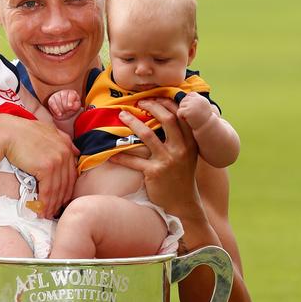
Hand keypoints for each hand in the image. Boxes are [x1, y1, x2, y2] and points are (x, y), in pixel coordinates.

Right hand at [3, 117, 76, 218]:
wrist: (7, 133)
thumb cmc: (22, 132)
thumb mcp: (46, 130)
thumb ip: (61, 139)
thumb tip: (75, 151)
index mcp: (66, 144)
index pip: (71, 173)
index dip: (66, 189)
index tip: (61, 199)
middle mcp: (65, 152)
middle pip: (66, 183)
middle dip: (61, 200)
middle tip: (55, 211)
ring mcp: (57, 160)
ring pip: (58, 189)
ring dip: (52, 205)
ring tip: (47, 215)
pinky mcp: (47, 167)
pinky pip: (48, 190)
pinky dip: (45, 203)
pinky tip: (41, 211)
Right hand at [47, 89, 81, 119]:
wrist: (66, 112)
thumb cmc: (72, 108)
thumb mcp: (76, 107)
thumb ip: (75, 106)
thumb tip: (70, 106)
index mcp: (72, 93)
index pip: (71, 95)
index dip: (70, 100)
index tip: (70, 106)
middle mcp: (64, 92)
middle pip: (63, 98)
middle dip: (65, 107)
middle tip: (67, 112)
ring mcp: (56, 95)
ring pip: (58, 101)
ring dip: (61, 109)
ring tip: (64, 113)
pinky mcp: (51, 99)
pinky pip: (52, 103)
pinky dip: (55, 109)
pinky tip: (59, 114)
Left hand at [109, 98, 201, 217]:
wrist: (183, 203)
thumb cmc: (182, 176)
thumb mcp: (187, 155)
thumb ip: (180, 137)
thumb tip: (166, 115)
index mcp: (190, 142)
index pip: (180, 116)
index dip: (166, 103)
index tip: (153, 97)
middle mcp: (181, 149)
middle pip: (166, 120)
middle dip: (151, 107)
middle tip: (138, 103)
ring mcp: (168, 160)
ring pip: (147, 136)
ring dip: (132, 123)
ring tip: (121, 116)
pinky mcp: (154, 173)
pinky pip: (134, 160)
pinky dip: (121, 156)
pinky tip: (110, 153)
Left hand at [177, 92, 213, 129]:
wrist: (207, 127)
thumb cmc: (204, 118)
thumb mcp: (202, 105)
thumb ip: (195, 100)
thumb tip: (182, 95)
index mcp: (200, 97)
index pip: (189, 95)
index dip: (188, 102)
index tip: (192, 109)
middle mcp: (196, 100)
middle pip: (183, 100)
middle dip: (185, 107)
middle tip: (191, 114)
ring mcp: (191, 105)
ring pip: (180, 106)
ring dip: (183, 112)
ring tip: (190, 117)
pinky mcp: (187, 111)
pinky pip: (179, 112)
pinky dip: (181, 117)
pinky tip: (187, 120)